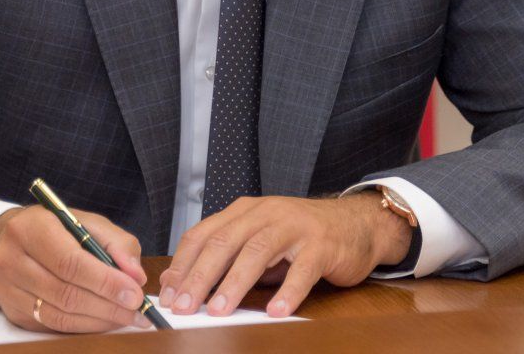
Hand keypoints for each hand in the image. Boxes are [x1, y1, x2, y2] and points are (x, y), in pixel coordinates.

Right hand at [0, 205, 150, 332]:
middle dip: (107, 305)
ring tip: (126, 317)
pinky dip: (83, 326)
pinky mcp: (11, 310)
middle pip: (64, 293)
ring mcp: (5, 288)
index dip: (105, 281)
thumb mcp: (88, 223)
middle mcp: (10, 258)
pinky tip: (103, 321)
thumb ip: (117, 244)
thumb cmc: (57, 229)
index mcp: (29, 228)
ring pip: (58, 315)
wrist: (16, 240)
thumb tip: (135, 276)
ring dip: (98, 320)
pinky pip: (52, 325)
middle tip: (137, 310)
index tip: (135, 293)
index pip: (69, 262)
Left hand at [158, 193, 412, 318]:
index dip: (183, 263)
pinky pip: (302, 270)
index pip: (204, 234)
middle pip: (225, 242)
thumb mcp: (258, 241)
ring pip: (257, 252)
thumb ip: (225, 259)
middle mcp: (266, 213)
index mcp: (245, 211)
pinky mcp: (322, 245)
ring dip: (235, 284)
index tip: (168, 293)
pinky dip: (287, 292)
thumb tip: (182, 284)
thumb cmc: (300, 237)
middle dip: (200, 276)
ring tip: (219, 311)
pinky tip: (276, 312)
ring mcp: (295, 227)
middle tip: (184, 306)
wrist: (355, 224)